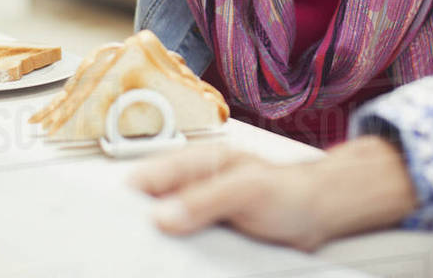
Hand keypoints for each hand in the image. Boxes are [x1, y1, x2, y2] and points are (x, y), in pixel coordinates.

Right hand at [129, 137, 418, 250]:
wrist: (319, 214)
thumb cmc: (290, 190)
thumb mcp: (247, 191)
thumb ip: (206, 199)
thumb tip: (164, 215)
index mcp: (196, 164)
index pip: (146, 179)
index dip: (126, 201)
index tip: (112, 225)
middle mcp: (193, 188)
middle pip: (149, 210)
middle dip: (140, 230)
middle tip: (134, 251)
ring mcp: (200, 215)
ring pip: (164, 234)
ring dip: (160, 248)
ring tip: (152, 262)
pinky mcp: (209, 240)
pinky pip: (184, 252)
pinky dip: (179, 261)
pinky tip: (177, 269)